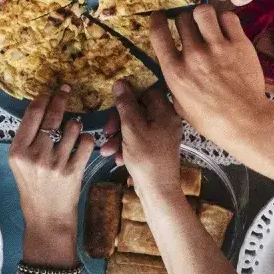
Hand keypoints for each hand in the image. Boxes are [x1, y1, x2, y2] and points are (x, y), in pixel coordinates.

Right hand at [10, 87, 94, 242]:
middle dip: (61, 98)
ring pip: (72, 127)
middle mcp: (35, 155)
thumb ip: (27, 139)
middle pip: (52, 116)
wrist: (46, 218)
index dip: (43, 98)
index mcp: (17, 151)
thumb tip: (40, 108)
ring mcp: (54, 164)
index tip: (50, 91)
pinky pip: (86, 143)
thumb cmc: (33, 189)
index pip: (32, 114)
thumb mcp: (20, 164)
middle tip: (67, 89)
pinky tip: (82, 142)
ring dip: (76, 123)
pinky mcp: (73, 172)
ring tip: (73, 128)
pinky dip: (86, 138)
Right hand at [100, 81, 181, 199]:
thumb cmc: (147, 158)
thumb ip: (125, 104)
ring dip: (118, 136)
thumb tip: (120, 82)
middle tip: (107, 130)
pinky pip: (138, 140)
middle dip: (119, 121)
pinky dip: (126, 147)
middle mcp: (167, 122)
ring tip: (107, 149)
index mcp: (166, 112)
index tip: (114, 103)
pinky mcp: (156, 149)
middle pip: (139, 110)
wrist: (158, 191)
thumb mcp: (131, 128)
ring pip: (135, 127)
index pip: (148, 92)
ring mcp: (162, 136)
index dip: (130, 95)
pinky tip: (116, 158)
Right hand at [150, 6, 273, 148]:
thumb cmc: (212, 120)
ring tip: (208, 23)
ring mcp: (217, 48)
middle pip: (182, 18)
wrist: (245, 122)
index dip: (157, 19)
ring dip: (203, 15)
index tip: (159, 16)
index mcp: (175, 72)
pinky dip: (225, 20)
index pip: (158, 33)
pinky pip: (228, 17)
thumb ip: (174, 84)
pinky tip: (226, 29)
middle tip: (191, 26)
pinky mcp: (239, 44)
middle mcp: (193, 56)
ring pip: (203, 11)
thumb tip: (172, 70)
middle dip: (184, 19)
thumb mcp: (181, 106)